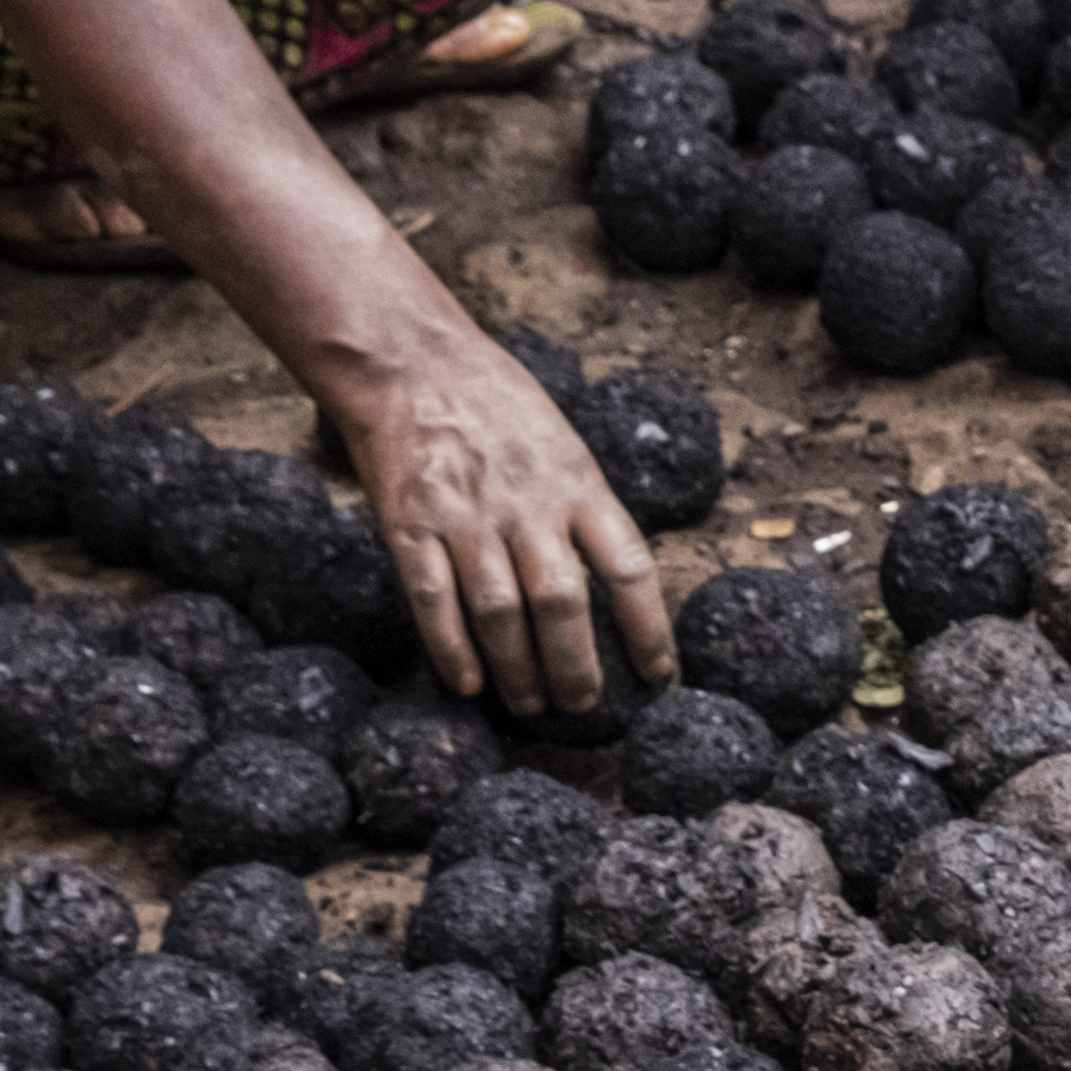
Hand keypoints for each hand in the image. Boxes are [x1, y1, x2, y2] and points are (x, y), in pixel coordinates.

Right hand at [310, 310, 672, 717]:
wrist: (412, 363)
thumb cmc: (497, 406)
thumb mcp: (564, 445)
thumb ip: (584, 510)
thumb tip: (614, 585)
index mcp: (578, 484)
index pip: (630, 568)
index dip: (650, 630)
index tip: (659, 677)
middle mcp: (528, 505)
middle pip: (564, 603)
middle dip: (577, 667)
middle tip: (584, 708)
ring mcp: (467, 518)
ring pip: (501, 613)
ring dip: (519, 669)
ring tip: (531, 704)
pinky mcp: (411, 526)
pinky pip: (434, 600)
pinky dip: (452, 649)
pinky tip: (469, 685)